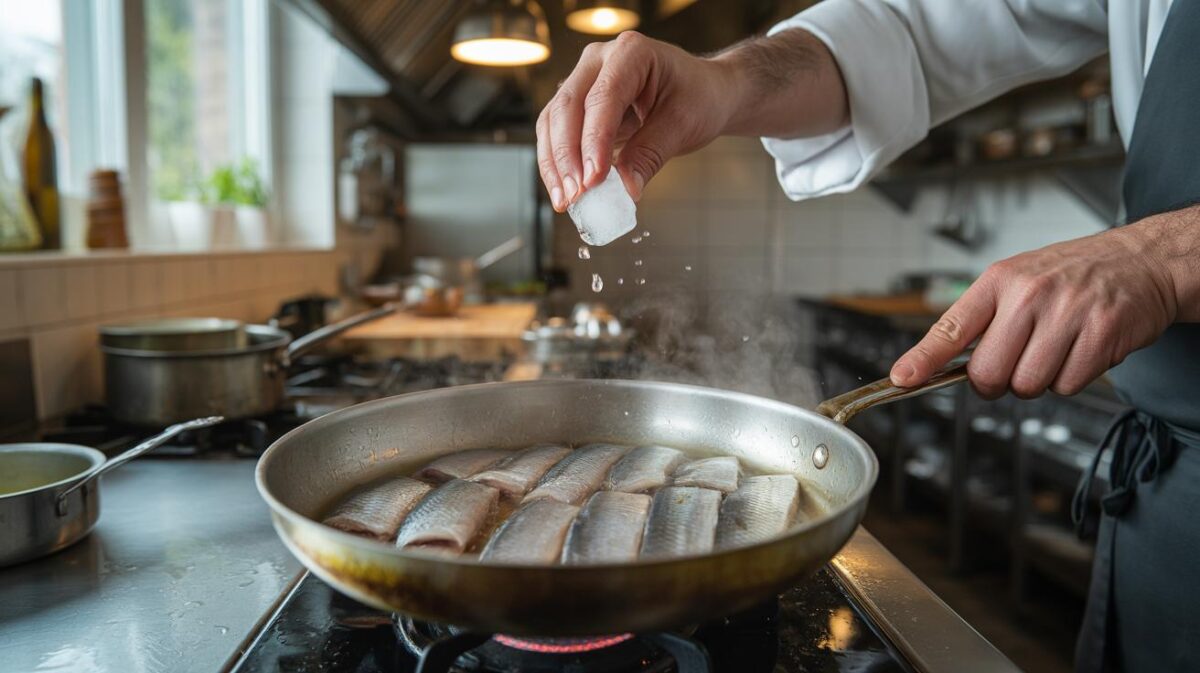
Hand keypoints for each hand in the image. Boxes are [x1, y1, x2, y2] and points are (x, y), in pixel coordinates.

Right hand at [536, 29, 847, 210]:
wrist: (712, 93)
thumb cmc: (706, 99)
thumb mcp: (686, 128)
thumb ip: (650, 157)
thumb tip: (624, 194)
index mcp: (630, 55)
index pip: (600, 100)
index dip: (591, 144)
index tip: (591, 181)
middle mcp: (601, 62)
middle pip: (566, 110)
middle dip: (566, 160)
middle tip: (573, 200)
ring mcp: (587, 82)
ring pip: (554, 123)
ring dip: (556, 166)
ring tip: (567, 204)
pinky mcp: (582, 108)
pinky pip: (560, 135)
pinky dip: (560, 166)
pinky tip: (568, 194)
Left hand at [889, 220, 1184, 397]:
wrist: (1140, 261)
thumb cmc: (1071, 275)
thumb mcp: (1017, 280)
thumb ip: (980, 319)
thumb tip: (937, 364)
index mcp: (999, 281)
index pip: (951, 327)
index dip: (923, 359)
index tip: (902, 378)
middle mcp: (1029, 295)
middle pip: (988, 373)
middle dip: (997, 381)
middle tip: (1016, 361)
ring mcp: (1067, 313)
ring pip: (1027, 385)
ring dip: (1037, 381)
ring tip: (1054, 349)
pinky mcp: (1102, 334)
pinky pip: (1067, 386)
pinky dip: (1070, 379)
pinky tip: (1080, 350)